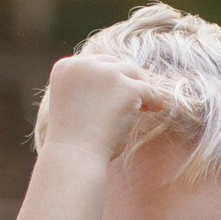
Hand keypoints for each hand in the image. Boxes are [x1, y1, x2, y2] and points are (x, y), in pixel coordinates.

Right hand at [37, 55, 152, 160]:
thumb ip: (88, 85)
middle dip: (125, 81)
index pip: (96, 63)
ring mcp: (106, 74)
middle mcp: (84, 64)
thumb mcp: (73, 101)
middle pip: (115, 64)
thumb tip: (117, 78)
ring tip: (142, 107)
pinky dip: (153, 100)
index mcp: (66, 67)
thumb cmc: (73, 138)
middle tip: (134, 100)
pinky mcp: (126, 88)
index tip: (116, 94)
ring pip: (133, 74)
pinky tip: (154, 109)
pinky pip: (149, 89)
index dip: (109, 78)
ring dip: (139, 89)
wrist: (74, 156)